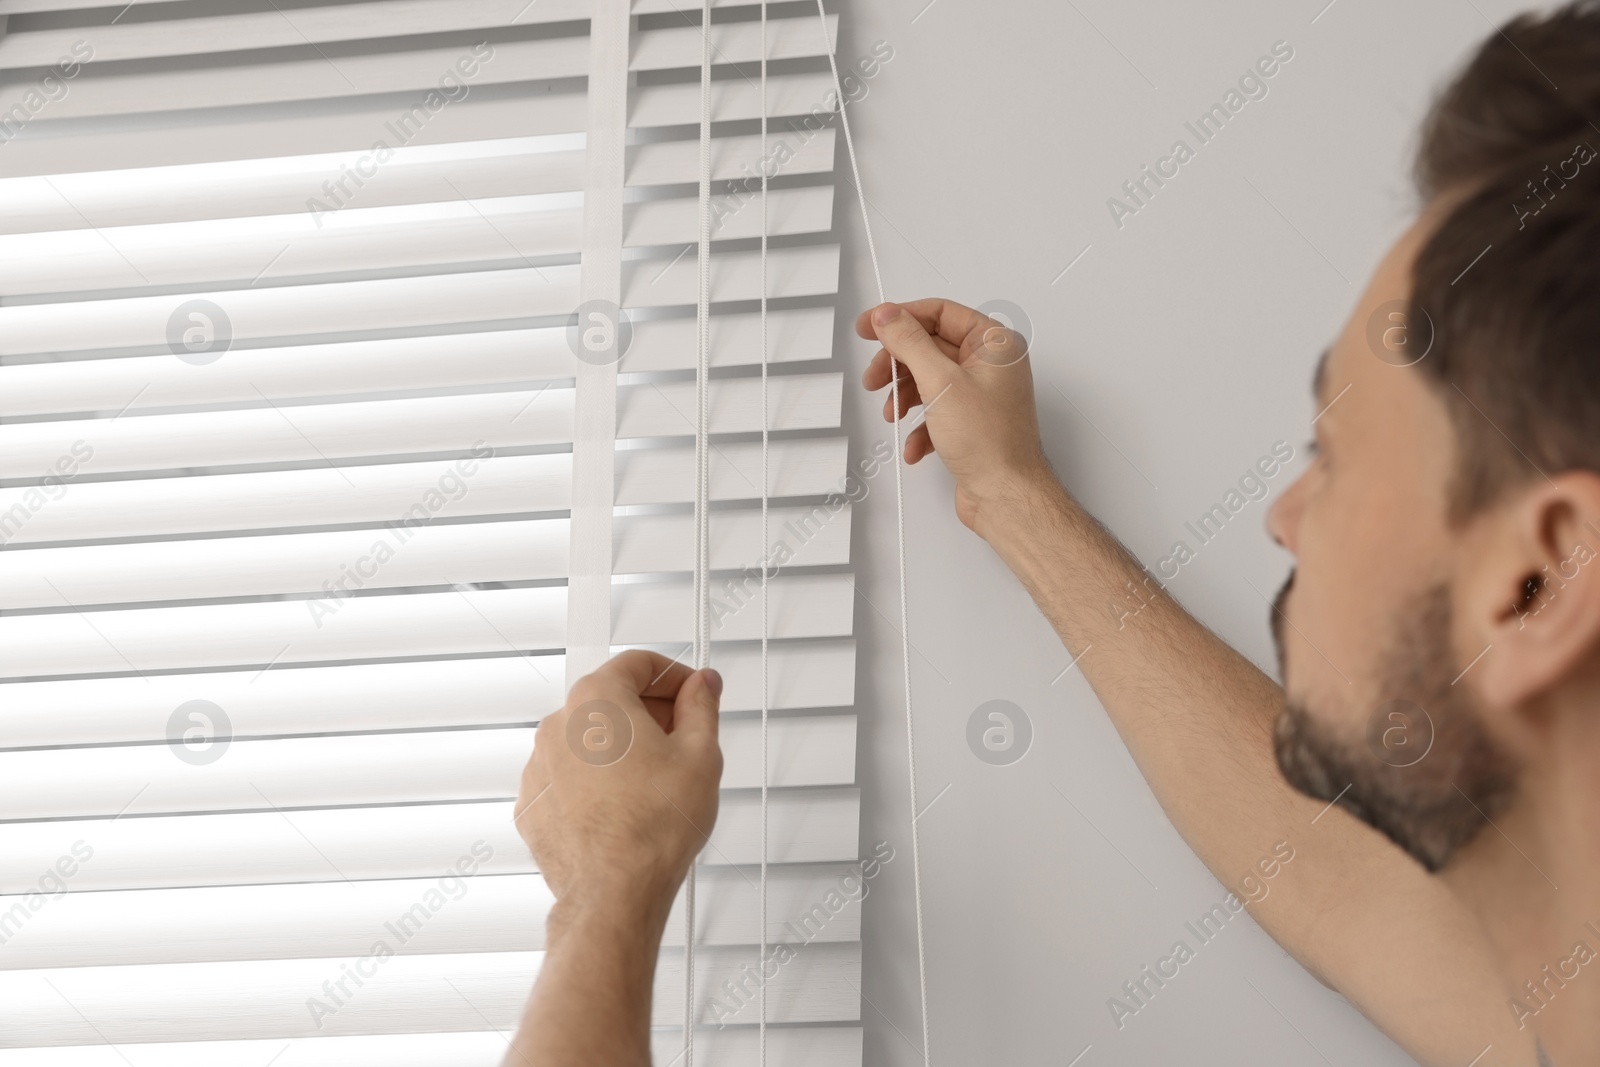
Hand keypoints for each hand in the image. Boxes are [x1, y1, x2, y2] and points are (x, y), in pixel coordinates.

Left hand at [517, 651, 723, 928]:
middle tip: (681, 736)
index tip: (691, 691)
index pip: (637, 662)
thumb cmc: (652, 829)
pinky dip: (594, 781)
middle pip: (609, 698)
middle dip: (649, 711)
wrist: (614, 892)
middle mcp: (558, 726)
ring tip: (656, 781)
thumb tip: (702, 687)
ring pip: (586, 740)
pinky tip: (625, 805)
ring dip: (619, 748)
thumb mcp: (701, 755)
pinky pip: (568, 777)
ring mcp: (539, 766)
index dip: (674, 675)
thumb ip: (702, 706)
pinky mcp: (534, 804)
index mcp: (597, 700)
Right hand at [858, 298, 1057, 535]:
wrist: (1005, 496)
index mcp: (994, 344)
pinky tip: (915, 445)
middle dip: (899, 365)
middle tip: (875, 378)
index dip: (901, 317)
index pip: (940, 313)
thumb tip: (888, 315)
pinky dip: (921, 426)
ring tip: (893, 414)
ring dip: (905, 397)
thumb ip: (910, 343)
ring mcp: (982, 394)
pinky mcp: (972, 421)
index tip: (871, 326)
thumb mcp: (940, 382)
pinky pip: (937, 410)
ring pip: (930, 380)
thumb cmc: (990, 443)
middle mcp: (991, 365)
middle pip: (930, 347)